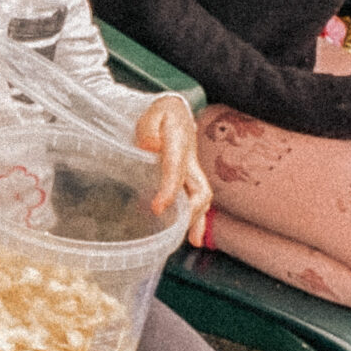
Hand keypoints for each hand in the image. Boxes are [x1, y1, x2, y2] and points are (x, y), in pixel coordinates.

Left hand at [135, 95, 210, 239]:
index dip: (169, 190)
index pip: (175, 170)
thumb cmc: (159, 114)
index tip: (158, 208)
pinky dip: (197, 219)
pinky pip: (197, 198)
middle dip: (192, 212)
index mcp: (179, 144)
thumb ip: (148, 128)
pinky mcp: (190, 177)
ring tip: (192, 240)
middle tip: (177, 232)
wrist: (175, 110)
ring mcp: (193, 170)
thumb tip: (150, 146)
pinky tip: (193, 236)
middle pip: (200, 189)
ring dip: (198, 220)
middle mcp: (191, 160)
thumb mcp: (152, 112)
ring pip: (201, 197)